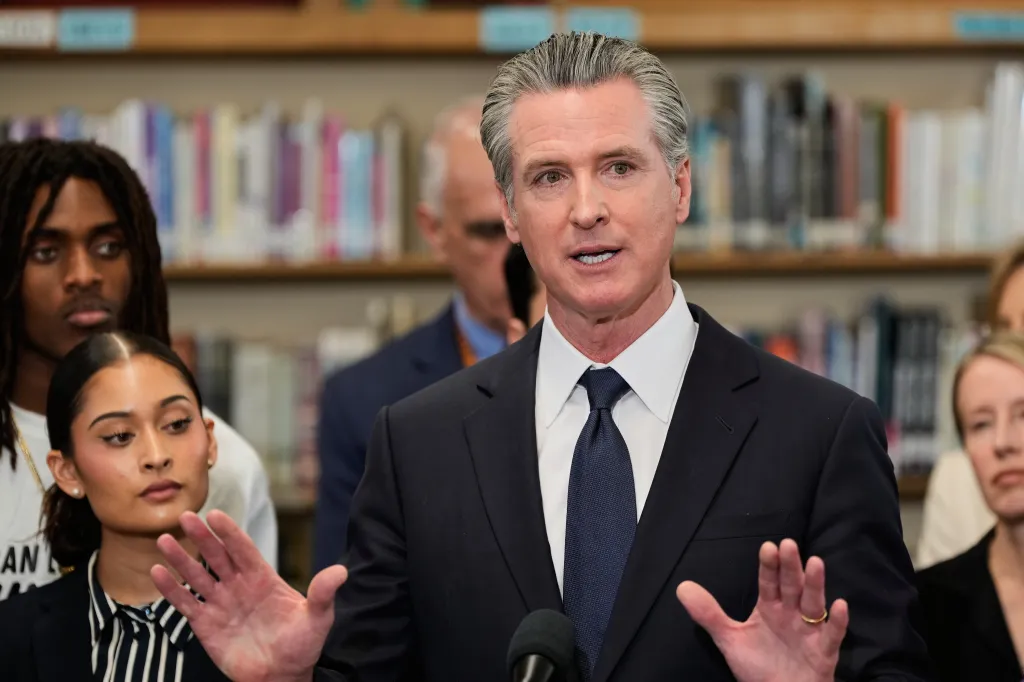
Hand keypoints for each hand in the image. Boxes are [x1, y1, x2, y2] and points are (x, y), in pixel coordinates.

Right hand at [151, 510, 347, 681]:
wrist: (283, 677)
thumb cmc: (302, 645)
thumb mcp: (318, 618)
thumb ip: (324, 593)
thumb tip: (342, 571)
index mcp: (263, 578)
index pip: (244, 549)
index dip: (230, 533)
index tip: (215, 515)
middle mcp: (239, 586)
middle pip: (217, 557)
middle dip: (202, 537)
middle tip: (185, 516)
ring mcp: (221, 604)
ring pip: (197, 576)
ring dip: (181, 559)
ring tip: (164, 540)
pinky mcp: (207, 625)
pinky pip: (186, 603)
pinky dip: (171, 589)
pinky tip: (157, 573)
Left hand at [676, 539, 848, 681]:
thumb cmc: (758, 667)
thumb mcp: (730, 639)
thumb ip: (709, 614)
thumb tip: (682, 587)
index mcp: (770, 608)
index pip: (769, 582)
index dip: (769, 565)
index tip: (768, 547)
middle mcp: (792, 614)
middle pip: (792, 586)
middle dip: (791, 567)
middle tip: (789, 544)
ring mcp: (809, 632)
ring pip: (813, 604)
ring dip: (815, 585)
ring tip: (815, 562)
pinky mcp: (823, 653)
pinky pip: (832, 636)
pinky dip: (838, 622)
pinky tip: (840, 605)